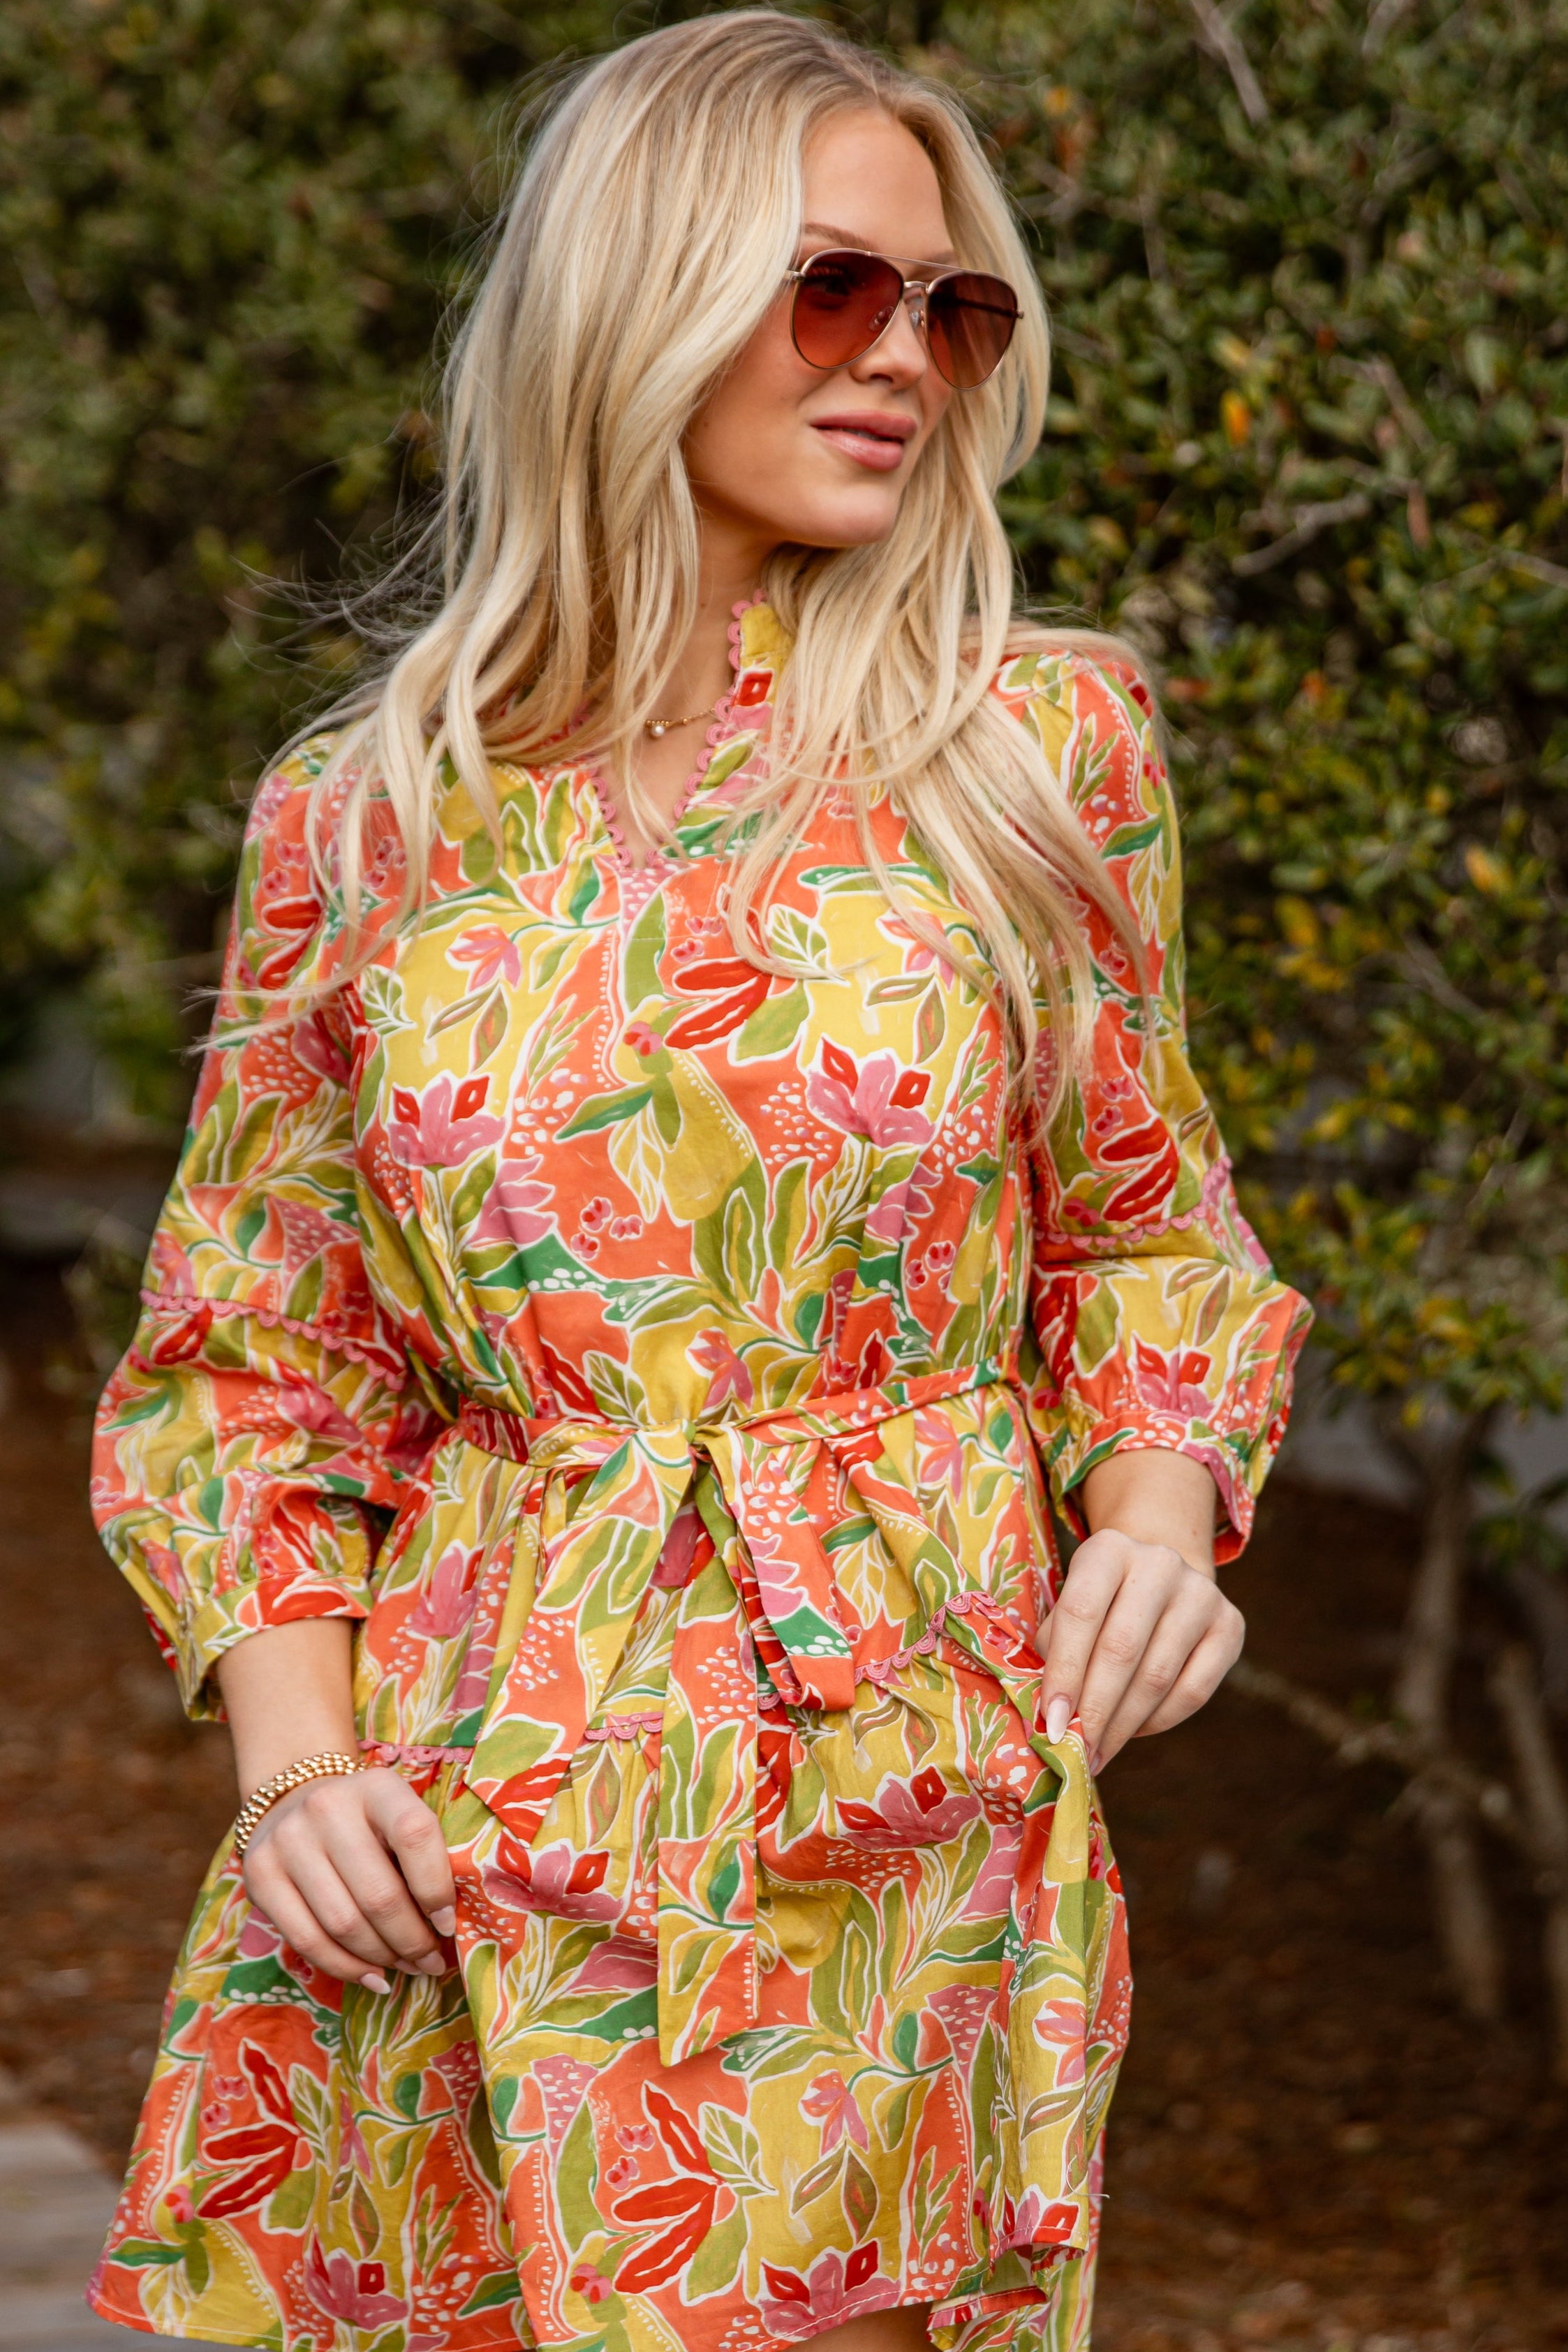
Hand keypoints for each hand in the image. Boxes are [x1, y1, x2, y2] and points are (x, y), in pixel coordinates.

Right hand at [242, 1766, 456, 1993]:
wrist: (294, 1799)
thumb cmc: (367, 1820)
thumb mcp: (399, 1815)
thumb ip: (425, 1856)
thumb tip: (447, 1926)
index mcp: (376, 1787)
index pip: (415, 1835)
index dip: (436, 1889)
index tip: (447, 1924)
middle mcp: (327, 1808)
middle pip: (379, 1895)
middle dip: (412, 1940)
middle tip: (430, 1961)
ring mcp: (288, 1841)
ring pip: (344, 1924)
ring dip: (381, 1957)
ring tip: (404, 1967)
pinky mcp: (260, 1876)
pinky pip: (307, 1940)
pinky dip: (345, 1967)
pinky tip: (371, 1975)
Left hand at [1039, 1526, 1243, 1772]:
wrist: (1160, 1579)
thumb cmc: (1100, 1604)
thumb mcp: (1069, 1609)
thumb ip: (1055, 1653)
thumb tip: (1051, 1717)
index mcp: (1109, 1550)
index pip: (1081, 1612)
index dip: (1064, 1672)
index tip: (1051, 1724)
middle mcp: (1159, 1563)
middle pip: (1122, 1649)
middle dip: (1094, 1710)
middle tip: (1076, 1752)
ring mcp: (1201, 1593)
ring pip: (1157, 1676)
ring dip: (1123, 1725)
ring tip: (1098, 1753)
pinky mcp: (1230, 1625)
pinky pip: (1193, 1690)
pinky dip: (1158, 1721)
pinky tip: (1133, 1732)